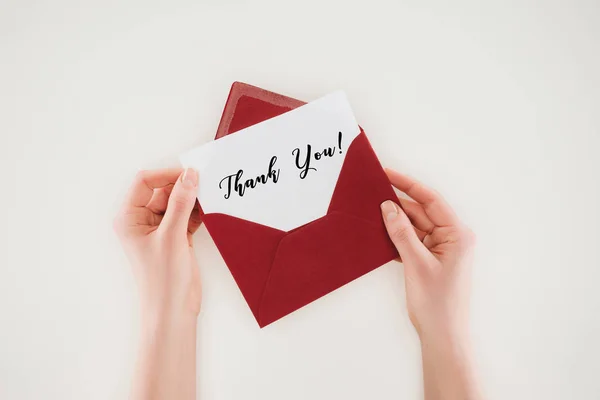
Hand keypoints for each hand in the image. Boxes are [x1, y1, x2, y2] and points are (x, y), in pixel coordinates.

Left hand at [114, 168, 202, 323]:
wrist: (172, 311)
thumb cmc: (161, 280)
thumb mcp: (171, 236)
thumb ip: (180, 203)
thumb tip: (189, 175)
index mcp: (129, 218)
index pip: (144, 182)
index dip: (167, 175)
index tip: (190, 174)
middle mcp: (142, 221)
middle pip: (163, 190)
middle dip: (183, 187)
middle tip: (205, 185)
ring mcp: (160, 229)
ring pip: (178, 202)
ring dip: (193, 199)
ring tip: (210, 199)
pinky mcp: (176, 237)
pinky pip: (187, 215)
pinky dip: (198, 212)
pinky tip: (210, 212)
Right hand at [380, 169, 474, 340]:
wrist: (443, 336)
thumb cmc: (438, 304)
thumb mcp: (416, 264)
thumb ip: (402, 233)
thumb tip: (388, 207)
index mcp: (458, 234)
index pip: (431, 200)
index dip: (408, 184)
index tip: (387, 173)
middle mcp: (452, 238)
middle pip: (421, 212)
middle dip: (398, 204)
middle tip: (372, 193)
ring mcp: (441, 249)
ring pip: (415, 226)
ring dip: (395, 222)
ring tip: (371, 212)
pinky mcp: (431, 260)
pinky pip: (412, 241)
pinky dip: (397, 238)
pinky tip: (380, 234)